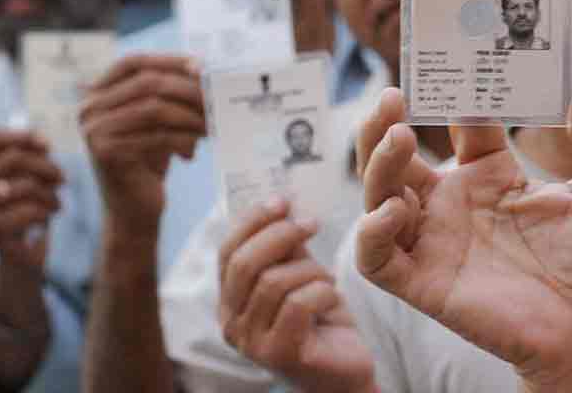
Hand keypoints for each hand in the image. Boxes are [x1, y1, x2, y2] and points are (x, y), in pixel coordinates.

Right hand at [0, 130, 60, 270]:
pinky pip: (25, 210)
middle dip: (48, 167)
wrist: (21, 252)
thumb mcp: (32, 178)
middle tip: (63, 180)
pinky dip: (45, 211)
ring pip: (24, 184)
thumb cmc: (27, 208)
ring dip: (50, 193)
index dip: (23, 137)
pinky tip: (48, 217)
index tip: (48, 146)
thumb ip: (35, 157)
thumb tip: (43, 144)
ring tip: (57, 203)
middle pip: (16, 158)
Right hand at [79, 54, 204, 237]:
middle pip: (148, 84)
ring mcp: (94, 131)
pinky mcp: (106, 153)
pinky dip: (183, 139)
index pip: (133, 63)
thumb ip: (168, 96)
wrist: (132, 211)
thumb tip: (205, 70)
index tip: (202, 66)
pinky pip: (156, 136)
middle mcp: (89, 109)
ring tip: (213, 125)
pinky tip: (194, 150)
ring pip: (155, 109)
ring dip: (190, 115)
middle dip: (188, 89)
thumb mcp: (156, 122)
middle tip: (218, 98)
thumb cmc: (148, 162)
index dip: (168, 60)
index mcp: (97, 94)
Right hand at [218, 199, 374, 392]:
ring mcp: (252, 343)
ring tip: (327, 279)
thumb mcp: (299, 275)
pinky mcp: (280, 354)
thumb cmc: (321, 320)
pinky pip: (298, 304)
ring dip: (310, 270)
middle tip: (312, 223)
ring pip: (274, 282)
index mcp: (229, 301)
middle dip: (281, 234)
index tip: (282, 200)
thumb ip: (286, 249)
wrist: (344, 370)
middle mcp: (231, 324)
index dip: (253, 221)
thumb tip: (282, 205)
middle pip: (244, 263)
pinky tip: (332, 297)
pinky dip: (322, 291)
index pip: (227, 251)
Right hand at [356, 88, 571, 392]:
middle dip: (383, 121)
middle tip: (392, 94)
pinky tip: (395, 209)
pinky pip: (376, 259)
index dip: (458, 95)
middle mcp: (454, 203)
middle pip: (398, 153)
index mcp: (491, 175)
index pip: (460, 124)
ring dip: (376, 163)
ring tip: (398, 135)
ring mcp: (434, 241)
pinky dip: (371, 232)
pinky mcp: (424, 283)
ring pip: (378, 194)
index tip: (464, 65)